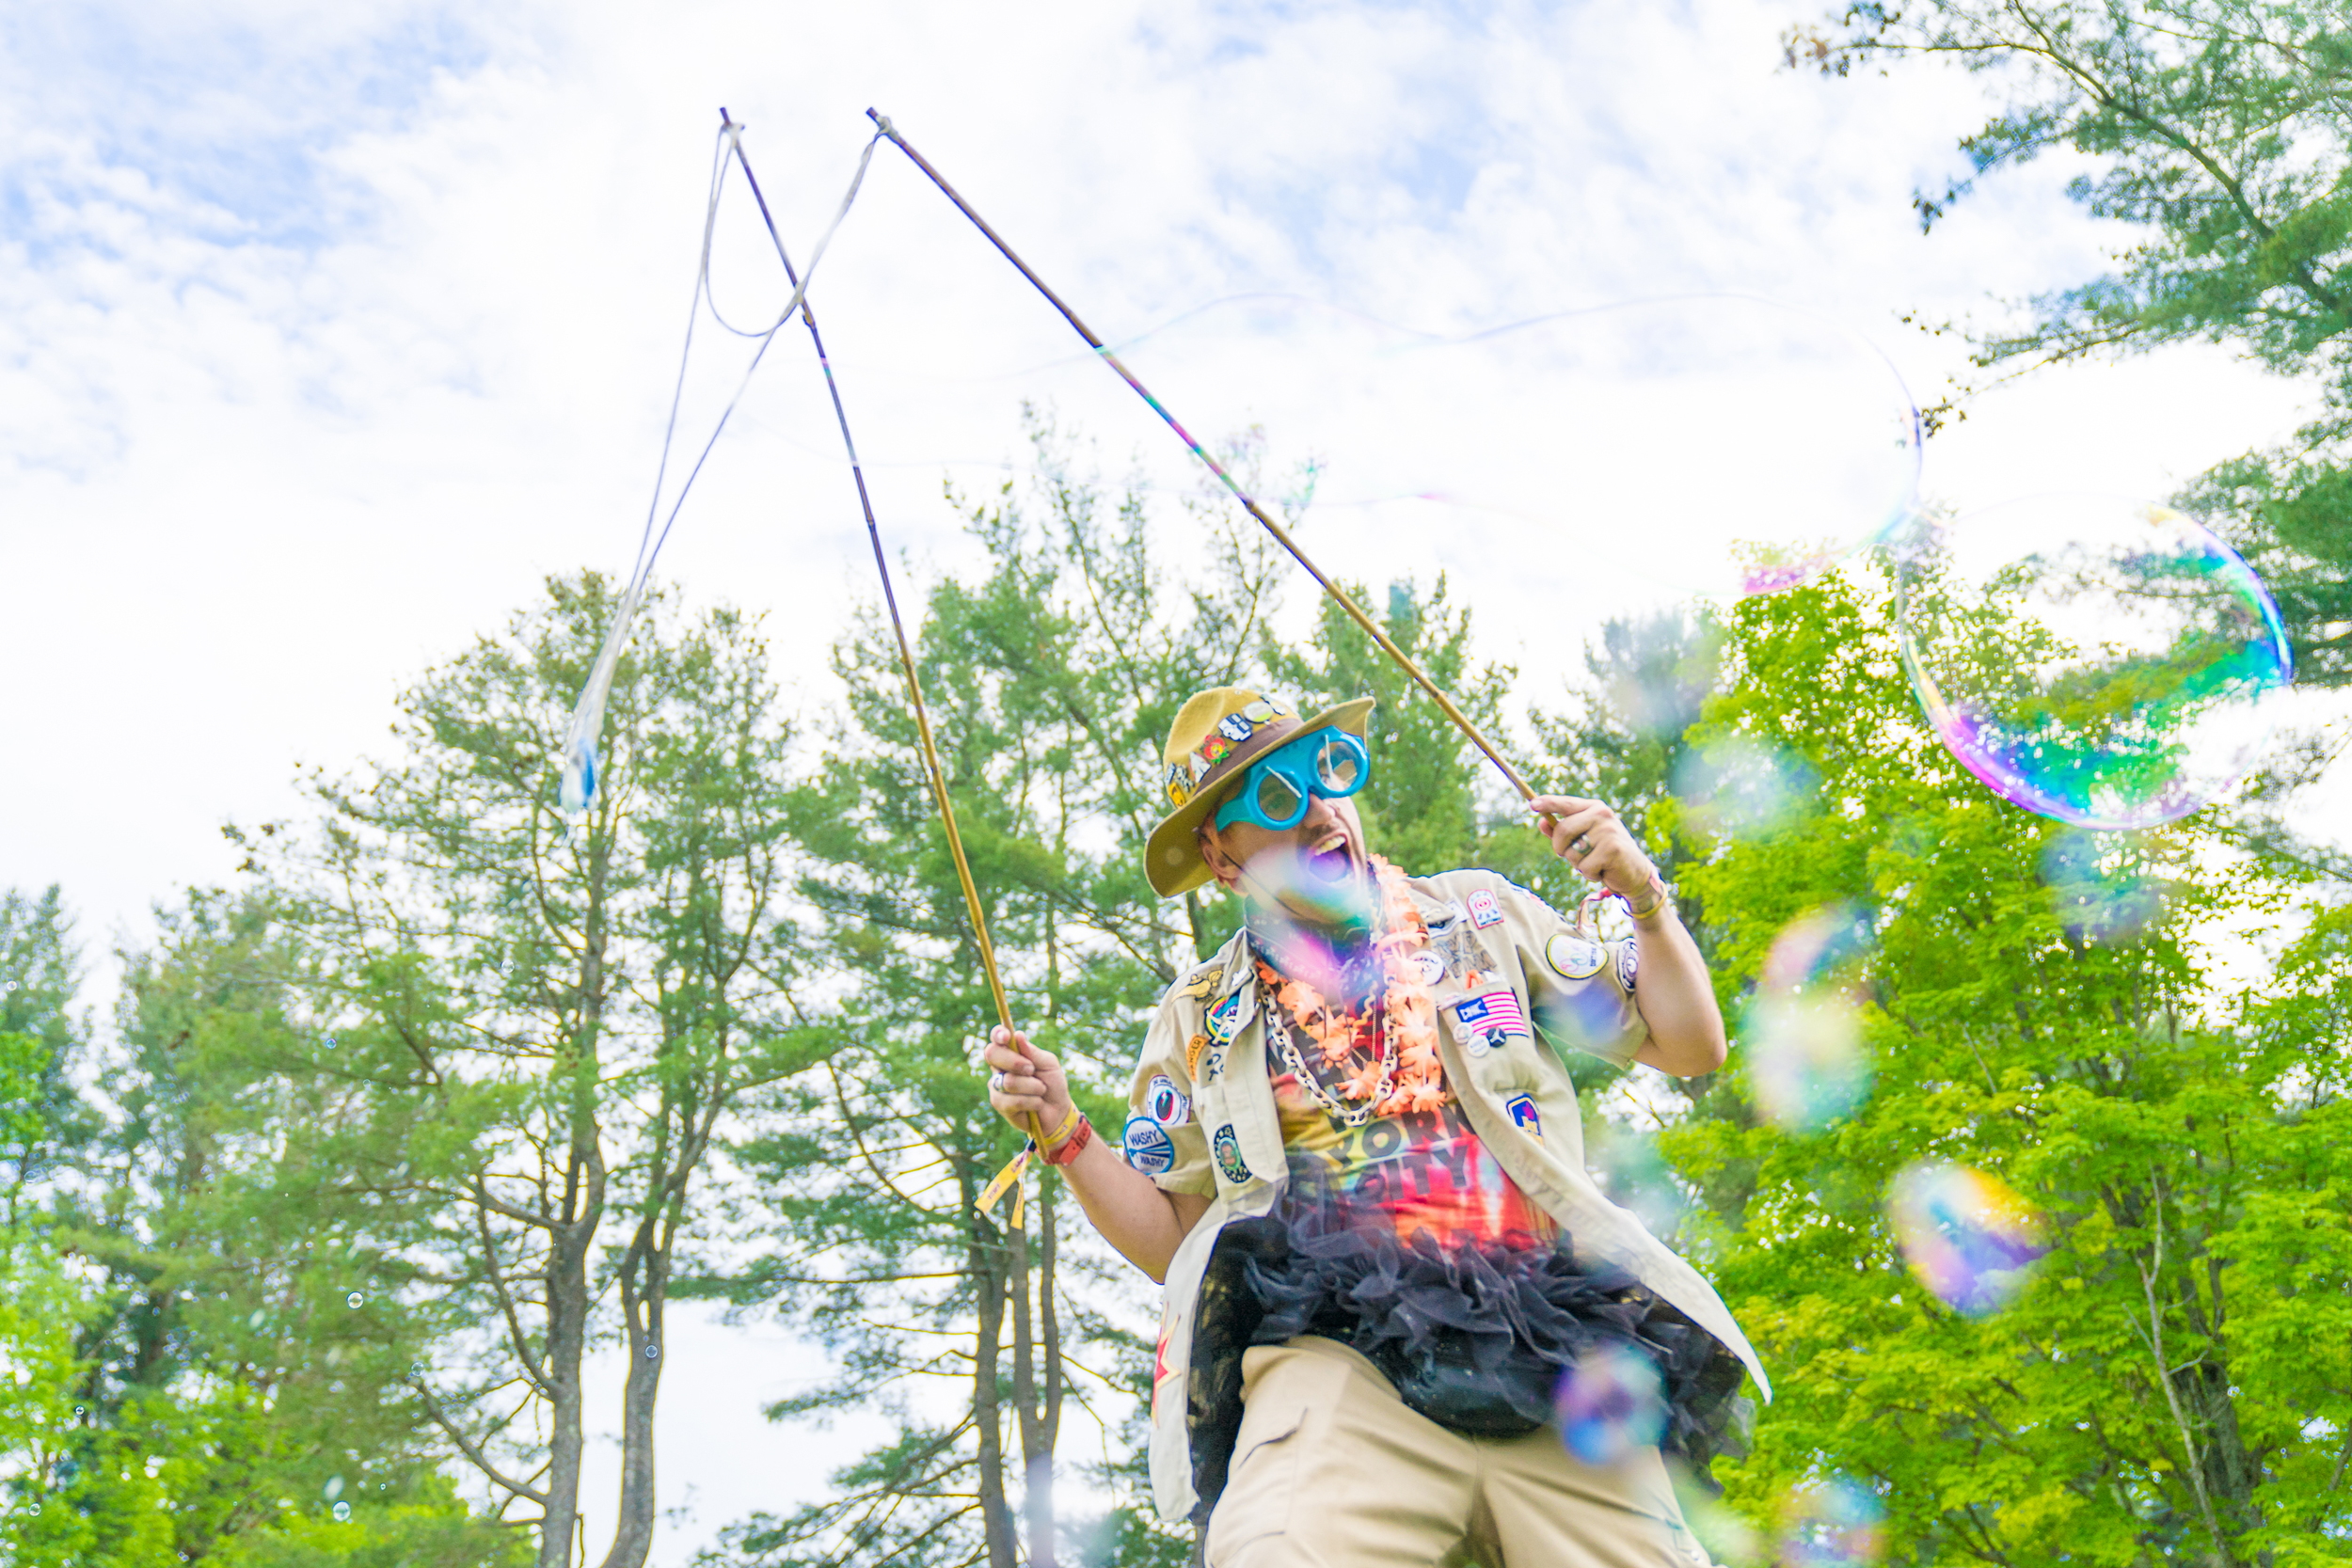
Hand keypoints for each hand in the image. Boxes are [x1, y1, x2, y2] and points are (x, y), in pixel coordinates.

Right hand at [983, 1026, 1074, 1136]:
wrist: (1058, 1111)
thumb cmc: (1052, 1083)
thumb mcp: (1049, 1064)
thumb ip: (1033, 1052)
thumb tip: (1018, 1035)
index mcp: (1011, 1052)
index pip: (997, 1038)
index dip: (998, 1034)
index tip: (1006, 1037)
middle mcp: (1000, 1067)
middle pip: (992, 1054)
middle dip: (1015, 1062)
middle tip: (1032, 1070)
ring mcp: (996, 1085)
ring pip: (1008, 1081)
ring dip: (1032, 1087)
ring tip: (1040, 1091)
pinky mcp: (999, 1104)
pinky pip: (1014, 1100)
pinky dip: (1032, 1101)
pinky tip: (1036, 1103)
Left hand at [1528, 795, 1656, 900]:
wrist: (1635, 873)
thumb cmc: (1605, 855)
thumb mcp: (1582, 841)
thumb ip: (1561, 831)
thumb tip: (1541, 822)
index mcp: (1594, 808)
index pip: (1566, 803)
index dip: (1548, 803)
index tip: (1531, 804)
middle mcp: (1602, 814)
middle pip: (1562, 831)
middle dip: (1561, 849)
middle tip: (1577, 856)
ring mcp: (1608, 830)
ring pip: (1571, 852)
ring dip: (1578, 864)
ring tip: (1596, 862)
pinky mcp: (1612, 848)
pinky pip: (1584, 867)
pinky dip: (1590, 874)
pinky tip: (1603, 870)